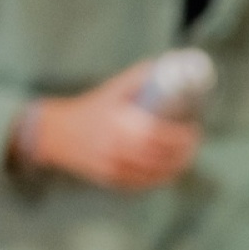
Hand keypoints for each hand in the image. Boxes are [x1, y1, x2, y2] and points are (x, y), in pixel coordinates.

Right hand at [32, 63, 199, 189]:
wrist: (55, 133)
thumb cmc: (90, 109)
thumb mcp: (112, 90)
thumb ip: (139, 78)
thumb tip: (169, 64)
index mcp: (118, 124)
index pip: (159, 135)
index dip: (182, 136)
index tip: (193, 129)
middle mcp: (116, 148)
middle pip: (161, 158)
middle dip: (184, 153)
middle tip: (193, 143)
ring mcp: (114, 167)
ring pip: (156, 175)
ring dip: (177, 167)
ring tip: (186, 156)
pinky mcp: (112, 181)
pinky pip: (144, 185)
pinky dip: (161, 178)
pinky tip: (169, 170)